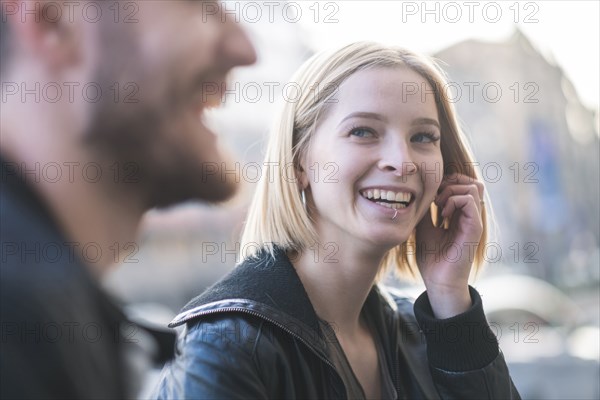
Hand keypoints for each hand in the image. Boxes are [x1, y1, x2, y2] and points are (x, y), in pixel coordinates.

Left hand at [415, 173, 484, 318]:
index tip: (431, 196)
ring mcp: (474, 222)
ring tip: (438, 206)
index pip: (464, 185)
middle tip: (435, 197)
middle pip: (472, 182)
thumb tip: (420, 193)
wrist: (438, 281)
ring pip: (474, 187)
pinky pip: (470, 201)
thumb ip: (426, 210)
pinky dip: (454, 201)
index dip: (447, 182)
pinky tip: (443, 214)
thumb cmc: (432, 258)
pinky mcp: (475, 228)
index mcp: (461, 216)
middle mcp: (470, 217)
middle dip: (451, 182)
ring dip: (451, 191)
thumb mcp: (424, 228)